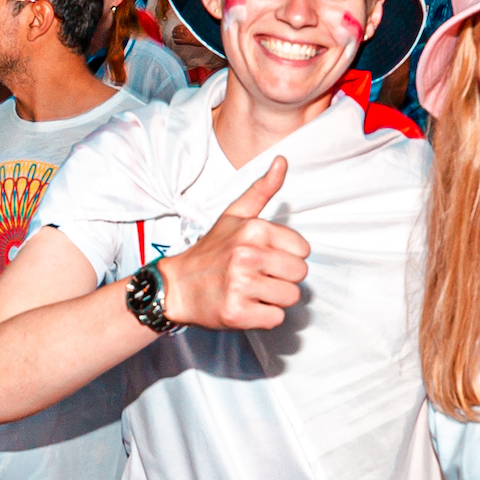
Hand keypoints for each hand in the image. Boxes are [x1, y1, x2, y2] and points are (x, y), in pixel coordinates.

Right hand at [157, 156, 309, 330]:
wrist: (176, 287)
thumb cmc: (210, 252)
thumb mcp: (234, 216)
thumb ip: (262, 190)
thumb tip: (283, 160)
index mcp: (253, 230)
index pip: (303, 250)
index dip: (287, 256)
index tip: (265, 257)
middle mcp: (247, 256)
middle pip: (300, 274)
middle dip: (283, 278)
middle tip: (259, 276)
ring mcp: (241, 285)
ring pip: (290, 298)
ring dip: (275, 298)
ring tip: (252, 291)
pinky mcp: (237, 313)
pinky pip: (276, 319)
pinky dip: (264, 317)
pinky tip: (247, 306)